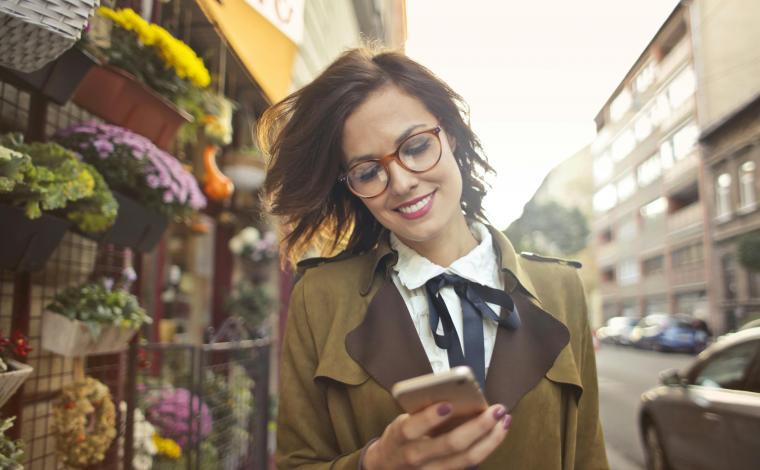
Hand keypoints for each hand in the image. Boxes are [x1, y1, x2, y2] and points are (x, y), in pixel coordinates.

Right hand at [362, 402, 510, 469]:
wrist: (387, 467)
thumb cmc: (399, 437)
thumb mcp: (400, 420)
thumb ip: (421, 411)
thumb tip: (454, 395)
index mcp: (400, 436)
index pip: (412, 428)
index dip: (430, 417)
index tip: (448, 404)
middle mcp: (415, 457)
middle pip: (450, 445)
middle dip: (477, 427)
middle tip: (495, 410)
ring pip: (466, 459)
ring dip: (490, 439)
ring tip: (504, 420)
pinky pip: (470, 464)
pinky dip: (487, 447)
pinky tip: (497, 433)